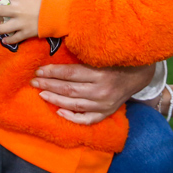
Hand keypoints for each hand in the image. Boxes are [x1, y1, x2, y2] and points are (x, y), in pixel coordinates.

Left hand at [32, 62, 154, 124]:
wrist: (138, 75)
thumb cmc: (116, 61)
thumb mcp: (101, 55)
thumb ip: (82, 57)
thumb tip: (56, 54)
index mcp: (100, 72)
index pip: (70, 73)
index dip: (52, 72)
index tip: (38, 71)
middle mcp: (101, 90)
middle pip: (69, 89)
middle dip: (48, 85)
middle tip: (34, 82)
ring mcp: (104, 104)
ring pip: (74, 104)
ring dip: (55, 99)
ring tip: (41, 94)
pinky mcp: (106, 112)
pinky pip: (87, 119)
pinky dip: (72, 117)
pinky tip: (59, 112)